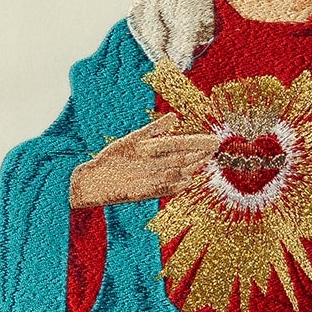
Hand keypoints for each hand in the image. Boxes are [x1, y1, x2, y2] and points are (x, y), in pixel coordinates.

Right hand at [68, 116, 212, 210]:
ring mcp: (154, 181)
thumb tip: (173, 117)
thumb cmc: (112, 158)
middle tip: (216, 146)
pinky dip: (184, 182)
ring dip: (196, 165)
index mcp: (149, 149)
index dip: (199, 142)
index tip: (215, 139)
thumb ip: (154, 129)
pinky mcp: (152, 193)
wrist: (96, 184)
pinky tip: (191, 177)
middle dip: (202, 153)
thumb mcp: (131, 138)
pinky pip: (173, 188)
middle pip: (185, 159)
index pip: (180, 144)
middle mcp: (154, 165)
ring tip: (208, 157)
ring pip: (182, 172)